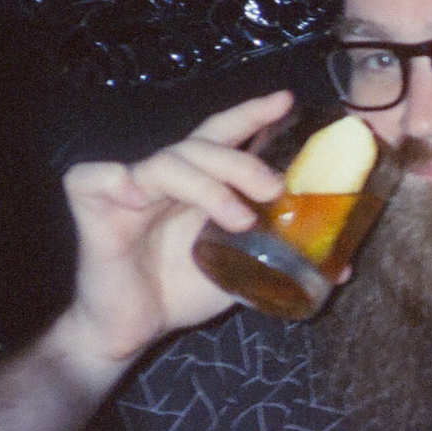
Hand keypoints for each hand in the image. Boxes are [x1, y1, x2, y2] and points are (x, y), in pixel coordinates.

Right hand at [55, 90, 292, 364]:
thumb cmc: (182, 291)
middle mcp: (166, 181)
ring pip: (165, 162)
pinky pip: (90, 180)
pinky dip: (112, 179)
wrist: (132, 330)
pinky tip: (134, 193)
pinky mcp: (95, 215)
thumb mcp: (242, 270)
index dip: (251, 114)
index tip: (286, 100)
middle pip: (201, 146)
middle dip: (242, 161)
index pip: (224, 136)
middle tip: (274, 190)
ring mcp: (129, 194)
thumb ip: (281, 259)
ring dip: (207, 186)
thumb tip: (342, 269)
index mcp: (199, 185)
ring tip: (239, 218)